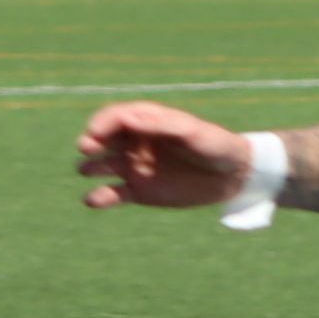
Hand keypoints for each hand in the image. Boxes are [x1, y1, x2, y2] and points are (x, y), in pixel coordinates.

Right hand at [75, 101, 249, 211]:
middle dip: (91, 141)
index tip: (95, 132)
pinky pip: (113, 194)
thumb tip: (128, 119)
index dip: (102, 122)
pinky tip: (92, 200)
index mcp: (147, 121)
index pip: (116, 117)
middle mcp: (135, 142)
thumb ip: (160, 125)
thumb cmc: (214, 145)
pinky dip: (100, 197)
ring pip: (103, 165)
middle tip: (86, 148)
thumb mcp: (191, 132)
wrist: (232, 177)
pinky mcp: (139, 192)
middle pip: (103, 139)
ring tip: (86, 170)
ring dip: (91, 167)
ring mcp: (135, 167)